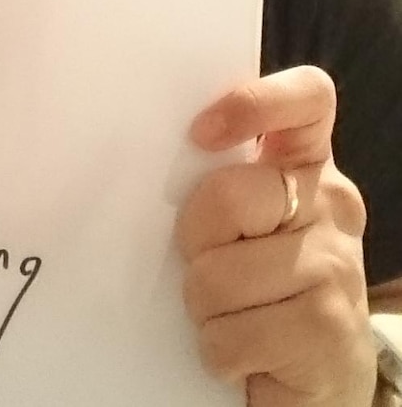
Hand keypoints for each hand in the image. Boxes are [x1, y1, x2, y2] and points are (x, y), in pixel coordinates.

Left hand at [177, 66, 376, 405]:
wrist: (320, 377)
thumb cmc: (261, 286)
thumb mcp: (245, 221)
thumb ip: (218, 183)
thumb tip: (138, 161)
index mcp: (305, 163)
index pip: (308, 98)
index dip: (254, 101)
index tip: (200, 133)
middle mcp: (330, 204)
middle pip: (229, 195)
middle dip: (194, 239)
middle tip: (206, 263)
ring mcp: (337, 266)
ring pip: (219, 276)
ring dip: (203, 307)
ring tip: (229, 314)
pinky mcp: (328, 331)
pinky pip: (231, 336)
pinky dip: (218, 351)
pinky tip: (244, 352)